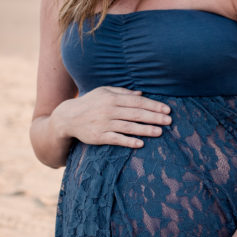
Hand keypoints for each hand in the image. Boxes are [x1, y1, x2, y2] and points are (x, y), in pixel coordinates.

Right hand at [54, 86, 170, 147]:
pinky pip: (116, 139)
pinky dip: (129, 141)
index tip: (167, 109)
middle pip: (136, 114)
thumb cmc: (90, 103)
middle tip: (169, 121)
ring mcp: (104, 124)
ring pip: (129, 127)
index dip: (153, 105)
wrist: (68, 117)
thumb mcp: (104, 92)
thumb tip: (141, 93)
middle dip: (154, 117)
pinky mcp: (99, 136)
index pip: (137, 101)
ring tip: (160, 132)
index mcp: (112, 98)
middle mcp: (109, 110)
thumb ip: (122, 92)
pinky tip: (140, 143)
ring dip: (145, 129)